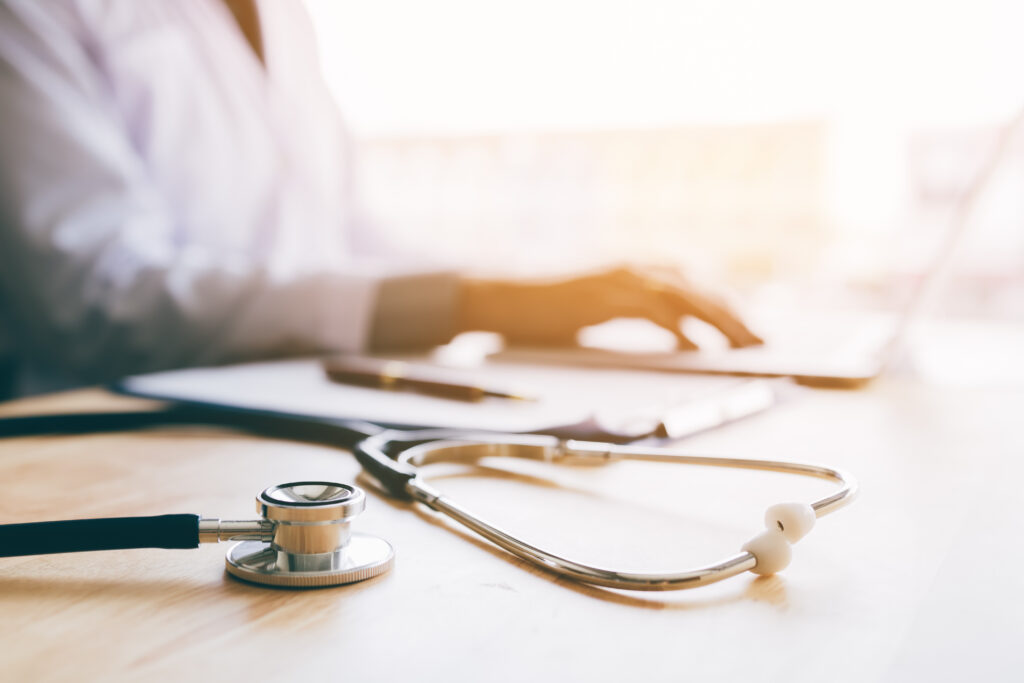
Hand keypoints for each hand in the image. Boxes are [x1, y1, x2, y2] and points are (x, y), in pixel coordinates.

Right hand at [455, 266, 761, 348]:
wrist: (499, 296)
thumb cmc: (542, 309)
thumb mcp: (594, 308)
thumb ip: (629, 314)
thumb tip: (669, 338)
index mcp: (634, 268)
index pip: (693, 284)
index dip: (724, 305)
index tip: (747, 328)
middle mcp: (633, 266)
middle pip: (698, 289)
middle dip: (733, 315)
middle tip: (761, 341)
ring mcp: (619, 278)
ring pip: (685, 297)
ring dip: (718, 321)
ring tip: (742, 345)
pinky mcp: (605, 295)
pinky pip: (653, 312)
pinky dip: (678, 330)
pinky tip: (693, 349)